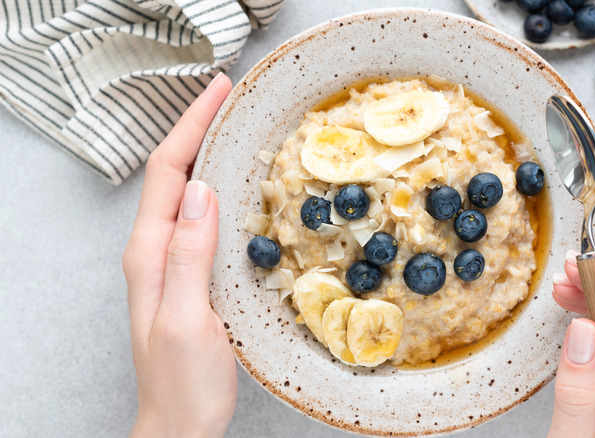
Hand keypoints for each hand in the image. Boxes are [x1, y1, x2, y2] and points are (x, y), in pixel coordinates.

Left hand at [122, 73, 235, 436]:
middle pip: (173, 173)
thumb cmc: (184, 382)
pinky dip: (217, 186)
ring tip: (234, 125)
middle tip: (230, 97)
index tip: (218, 91)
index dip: (191, 126)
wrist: (180, 423)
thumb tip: (203, 191)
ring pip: (186, 191)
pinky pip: (200, 216)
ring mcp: (170, 261)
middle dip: (197, 127)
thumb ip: (189, 256)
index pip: (168, 173)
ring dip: (206, 152)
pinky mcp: (188, 273)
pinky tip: (237, 184)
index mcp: (150, 253)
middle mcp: (154, 250)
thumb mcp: (189, 319)